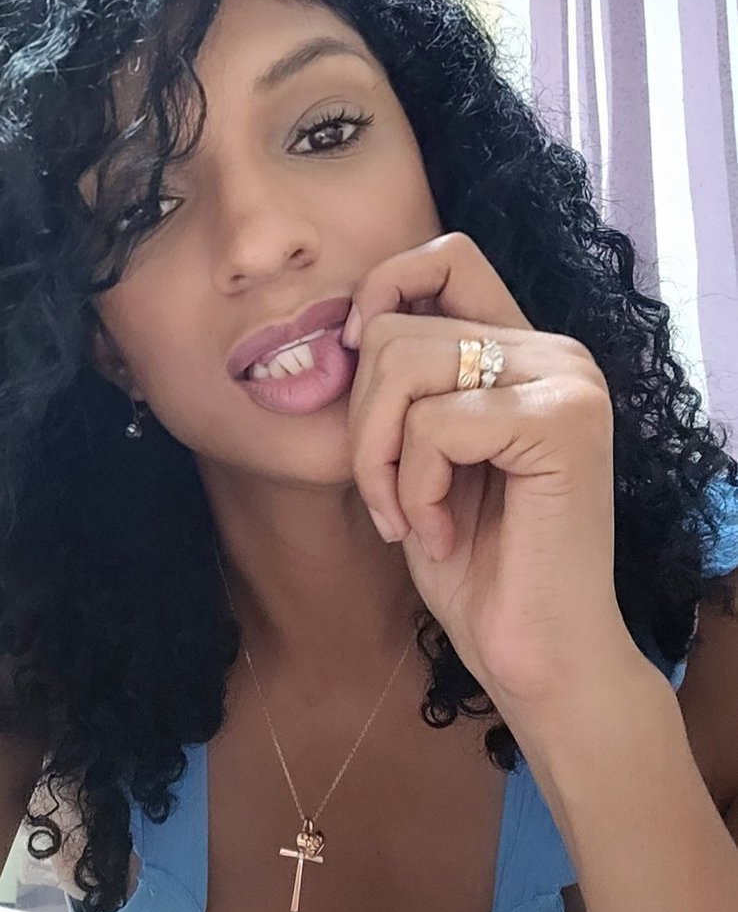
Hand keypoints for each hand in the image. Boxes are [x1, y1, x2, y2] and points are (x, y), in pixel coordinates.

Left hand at [344, 232, 640, 710]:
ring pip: (404, 364)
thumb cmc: (473, 561)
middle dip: (363, 421)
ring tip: (411, 516)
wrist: (535, 655)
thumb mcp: (420, 455)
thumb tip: (344, 329)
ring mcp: (566, 382)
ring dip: (379, 458)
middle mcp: (554, 352)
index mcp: (524, 350)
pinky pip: (433, 424)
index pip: (446, 256)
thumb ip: (403, 385)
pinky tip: (442, 533)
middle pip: (399, 326)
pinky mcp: (563, 422)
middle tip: (386, 495)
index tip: (355, 355)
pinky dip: (414, 487)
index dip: (383, 288)